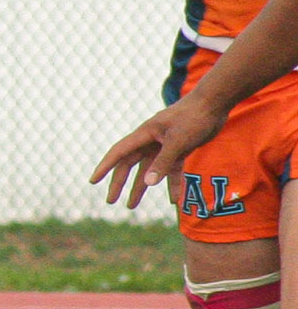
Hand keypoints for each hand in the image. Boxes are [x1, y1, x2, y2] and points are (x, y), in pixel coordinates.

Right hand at [91, 93, 226, 209]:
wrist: (215, 103)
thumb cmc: (194, 118)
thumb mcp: (178, 142)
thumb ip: (163, 163)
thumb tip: (148, 184)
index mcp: (144, 135)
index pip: (119, 153)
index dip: (104, 167)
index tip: (93, 181)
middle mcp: (151, 140)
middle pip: (130, 164)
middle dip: (119, 183)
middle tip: (110, 201)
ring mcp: (165, 145)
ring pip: (149, 170)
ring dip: (141, 187)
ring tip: (131, 205)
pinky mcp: (180, 148)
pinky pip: (172, 169)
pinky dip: (172, 183)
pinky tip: (174, 200)